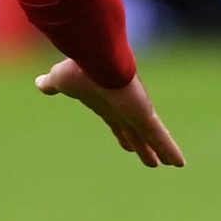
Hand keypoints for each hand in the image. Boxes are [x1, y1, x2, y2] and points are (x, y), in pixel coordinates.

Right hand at [34, 59, 184, 166]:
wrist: (96, 56)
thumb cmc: (79, 66)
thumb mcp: (61, 79)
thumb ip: (53, 84)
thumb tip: (39, 83)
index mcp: (107, 104)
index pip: (117, 123)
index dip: (123, 134)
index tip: (129, 144)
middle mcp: (125, 110)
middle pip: (136, 133)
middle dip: (143, 146)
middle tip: (152, 160)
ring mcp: (137, 112)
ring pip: (152, 137)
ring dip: (161, 151)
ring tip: (173, 164)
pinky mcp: (145, 115)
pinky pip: (160, 137)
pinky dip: (170, 150)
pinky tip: (181, 164)